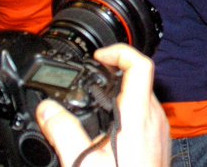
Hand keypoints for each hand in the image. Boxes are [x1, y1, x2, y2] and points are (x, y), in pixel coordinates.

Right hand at [37, 44, 169, 166]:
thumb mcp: (83, 162)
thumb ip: (63, 131)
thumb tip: (47, 109)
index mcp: (139, 116)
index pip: (139, 65)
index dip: (119, 52)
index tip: (98, 56)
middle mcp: (155, 120)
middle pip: (139, 80)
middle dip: (113, 76)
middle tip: (88, 81)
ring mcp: (160, 133)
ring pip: (142, 100)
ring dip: (119, 97)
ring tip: (92, 107)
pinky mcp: (159, 147)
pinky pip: (145, 120)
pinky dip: (126, 116)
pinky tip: (106, 134)